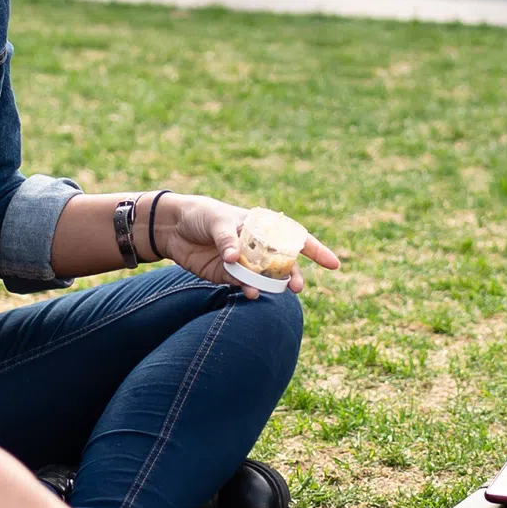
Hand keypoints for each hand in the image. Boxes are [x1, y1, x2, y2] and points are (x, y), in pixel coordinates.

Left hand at [150, 193, 342, 296]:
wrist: (171, 227)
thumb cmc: (201, 214)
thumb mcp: (216, 220)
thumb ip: (227, 239)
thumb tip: (234, 258)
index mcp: (262, 227)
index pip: (295, 238)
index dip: (317, 251)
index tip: (334, 264)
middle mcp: (258, 247)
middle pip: (284, 264)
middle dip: (293, 276)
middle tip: (297, 288)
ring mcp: (244, 263)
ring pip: (265, 279)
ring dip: (271, 287)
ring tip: (270, 292)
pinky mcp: (227, 276)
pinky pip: (243, 285)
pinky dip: (248, 290)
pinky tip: (249, 293)